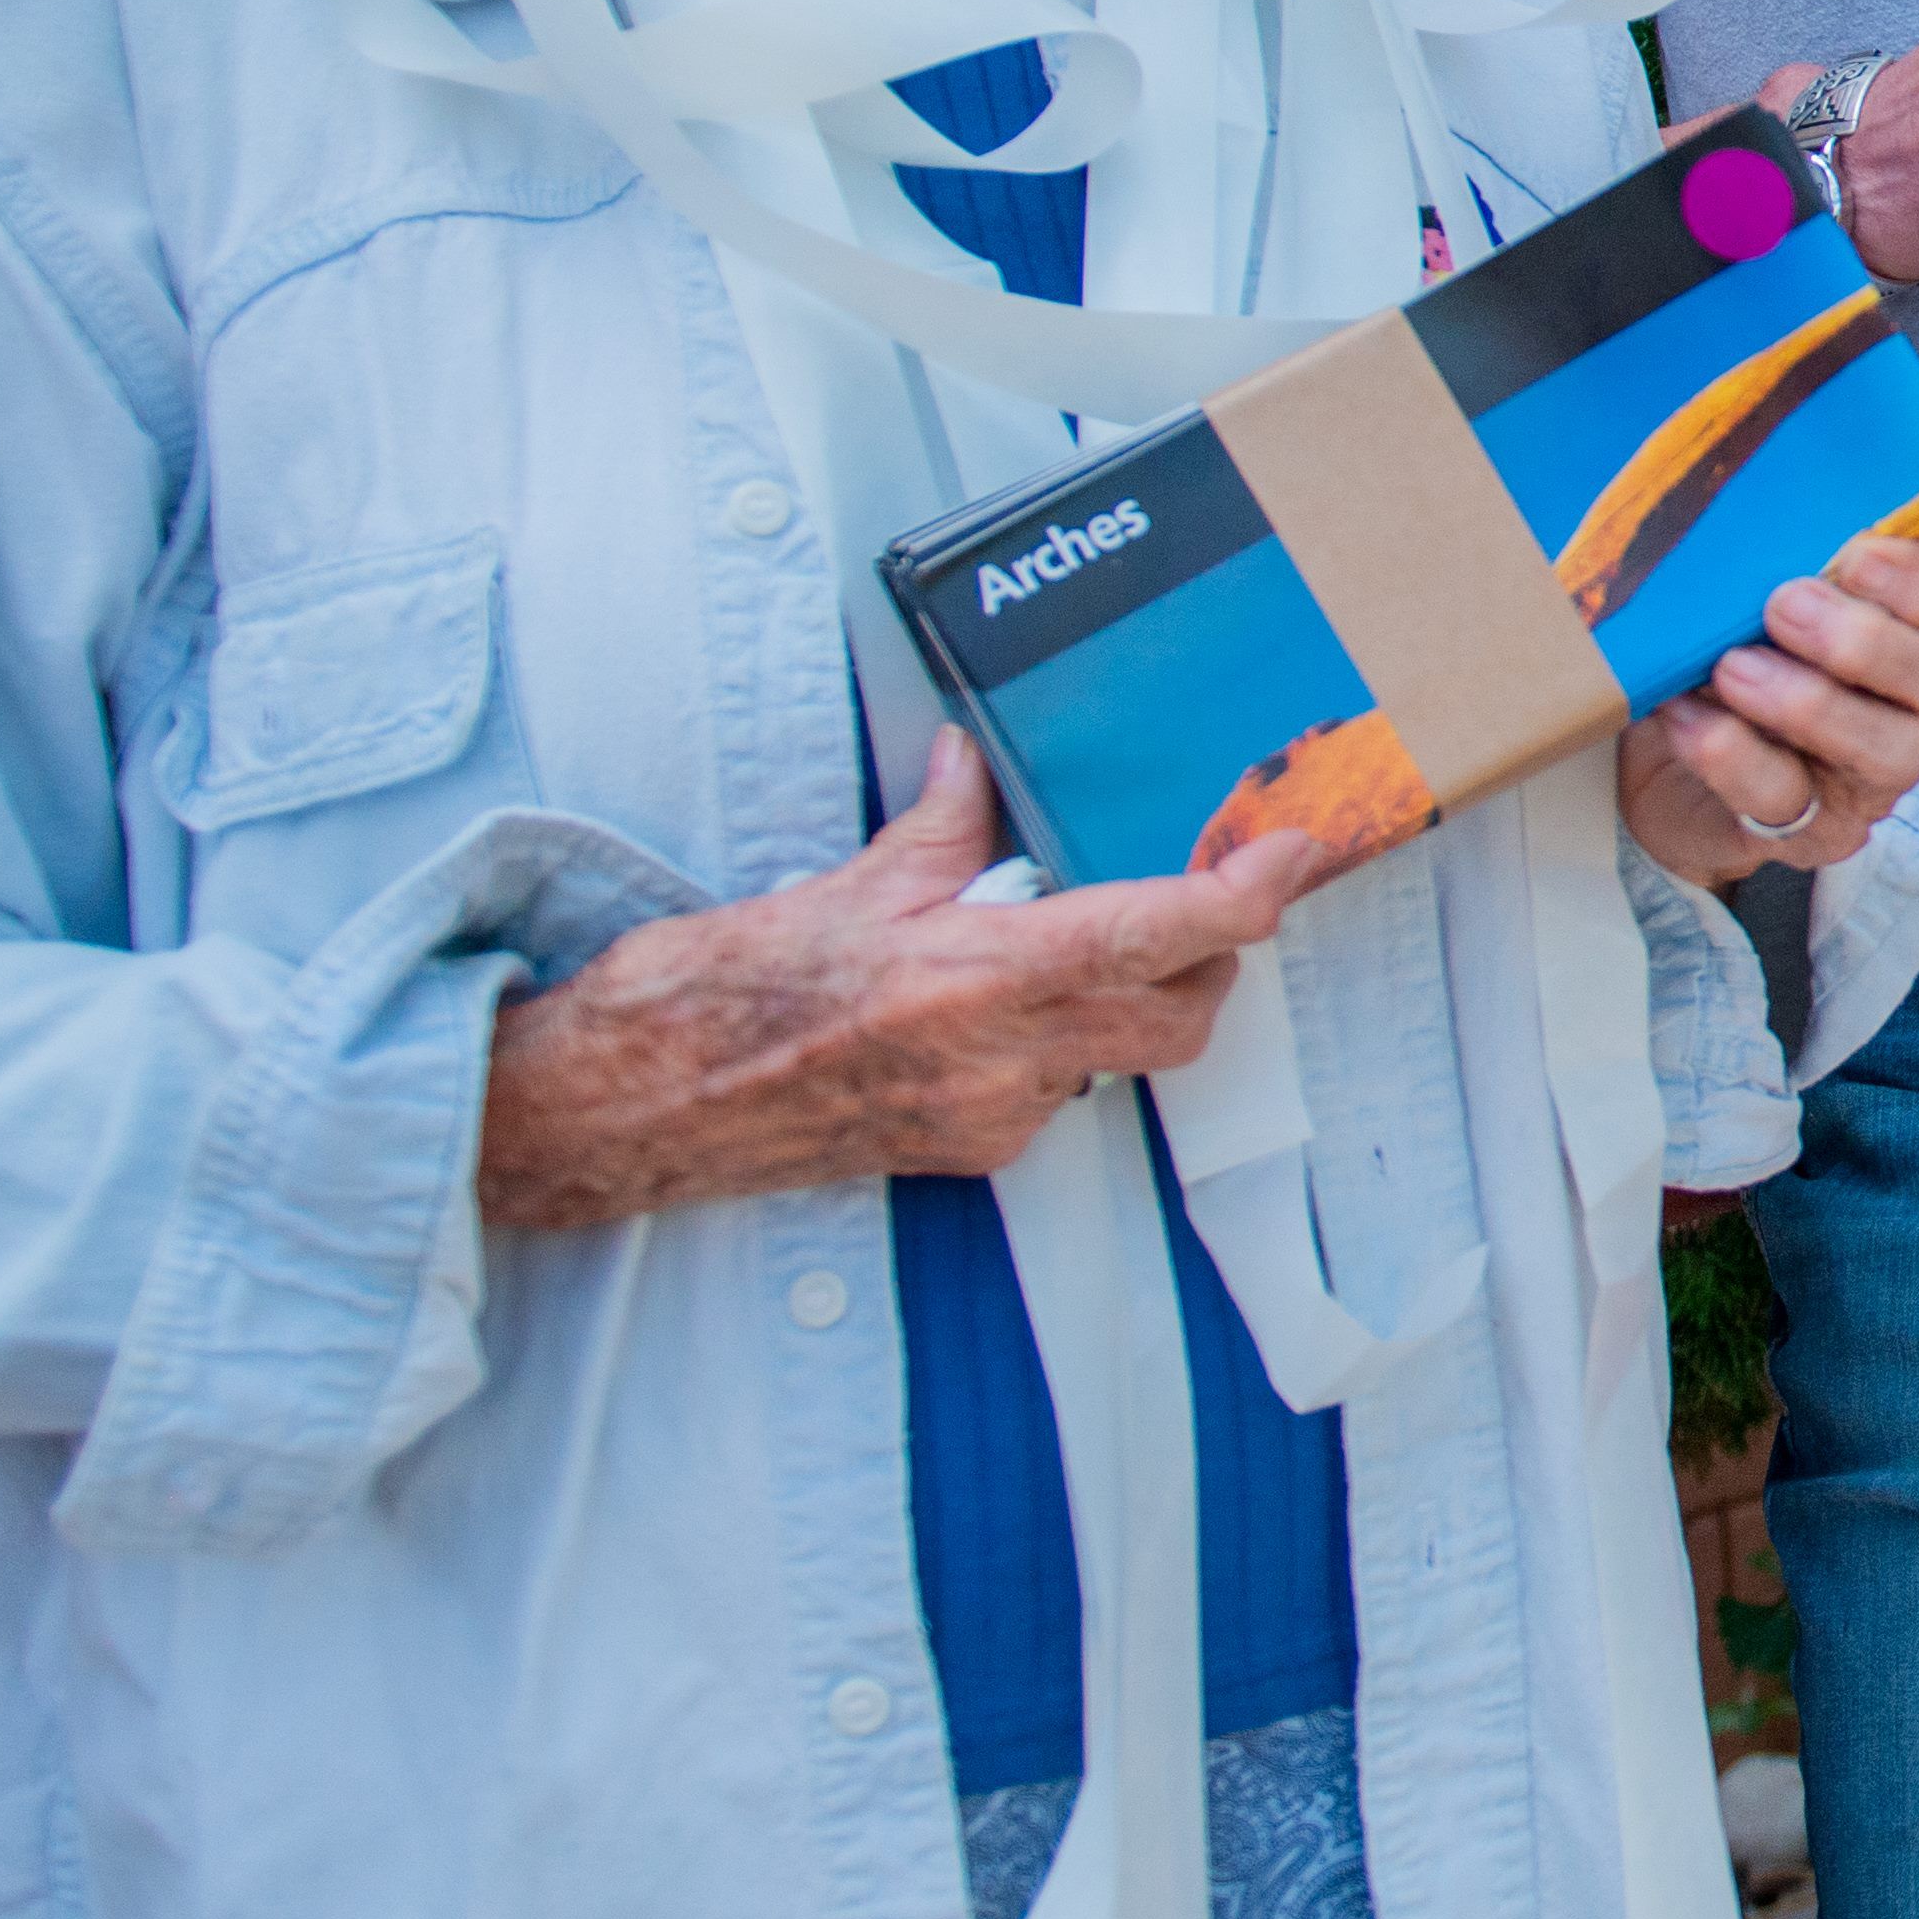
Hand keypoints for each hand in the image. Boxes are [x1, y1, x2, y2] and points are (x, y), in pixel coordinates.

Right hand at [475, 739, 1329, 1229]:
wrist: (624, 1113)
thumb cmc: (711, 998)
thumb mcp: (839, 888)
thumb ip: (934, 827)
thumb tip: (968, 761)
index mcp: (975, 977)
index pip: (1156, 932)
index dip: (1245, 895)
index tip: (1294, 852)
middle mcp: (1001, 1060)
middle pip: (1180, 1015)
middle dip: (1211, 958)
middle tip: (1194, 894)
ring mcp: (987, 1118)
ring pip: (1125, 1061)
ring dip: (1133, 1001)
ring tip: (1075, 940)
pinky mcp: (962, 1157)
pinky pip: (1054, 1095)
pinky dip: (1057, 1044)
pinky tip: (995, 1007)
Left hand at [1620, 529, 1918, 887]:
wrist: (1666, 761)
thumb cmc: (1727, 648)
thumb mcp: (1753, 585)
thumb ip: (1782, 545)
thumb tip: (1760, 484)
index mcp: (1918, 630)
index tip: (1859, 553)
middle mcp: (1916, 707)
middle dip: (1868, 641)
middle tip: (1783, 604)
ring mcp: (1872, 778)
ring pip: (1892, 753)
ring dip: (1811, 705)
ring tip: (1731, 668)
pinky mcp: (1813, 833)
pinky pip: (1789, 802)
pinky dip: (1732, 755)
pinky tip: (1684, 715)